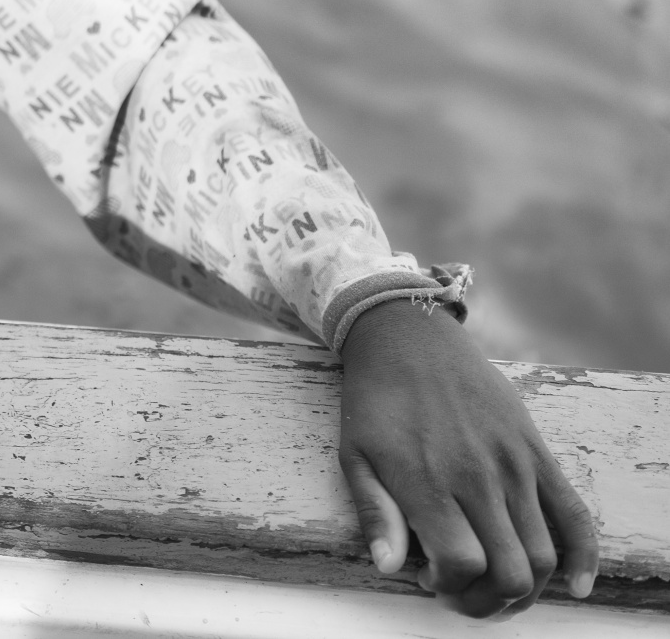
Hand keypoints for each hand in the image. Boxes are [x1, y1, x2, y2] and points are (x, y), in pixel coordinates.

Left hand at [339, 299, 599, 617]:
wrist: (408, 336)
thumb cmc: (375, 400)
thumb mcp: (354, 455)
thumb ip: (375, 514)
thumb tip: (389, 568)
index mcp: (428, 481)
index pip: (462, 564)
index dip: (449, 586)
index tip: (429, 577)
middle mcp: (478, 477)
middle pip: (510, 572)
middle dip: (488, 601)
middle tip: (464, 594)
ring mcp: (514, 465)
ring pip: (543, 556)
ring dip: (525, 589)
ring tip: (496, 586)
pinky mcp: (536, 452)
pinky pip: (575, 516)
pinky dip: (583, 559)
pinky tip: (573, 586)